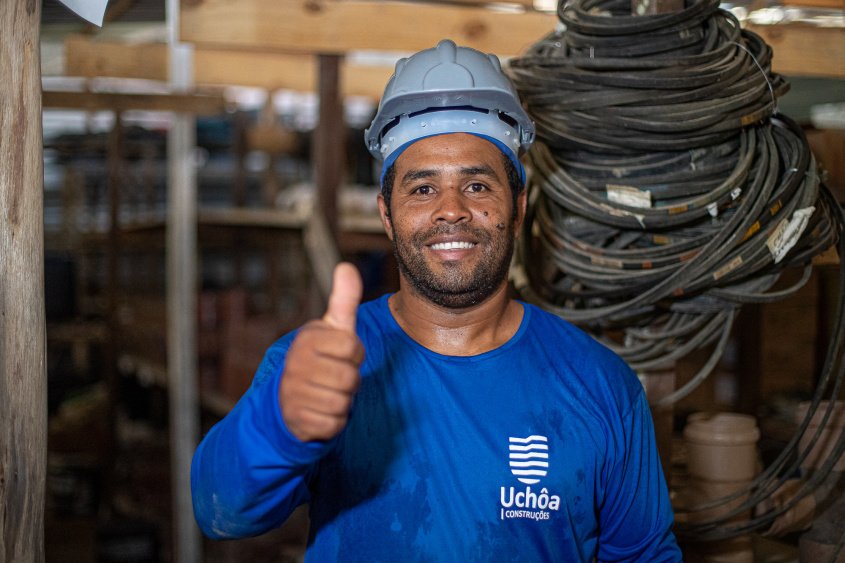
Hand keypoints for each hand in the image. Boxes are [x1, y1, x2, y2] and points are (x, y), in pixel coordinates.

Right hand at [279, 262, 364, 441]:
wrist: (287, 398)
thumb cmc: (318, 357)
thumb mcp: (331, 327)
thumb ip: (343, 299)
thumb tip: (346, 266)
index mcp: (307, 339)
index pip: (353, 348)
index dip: (354, 354)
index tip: (339, 354)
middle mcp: (295, 365)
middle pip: (350, 379)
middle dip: (349, 380)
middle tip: (334, 376)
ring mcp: (293, 394)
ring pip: (343, 403)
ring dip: (343, 401)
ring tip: (328, 392)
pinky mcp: (297, 421)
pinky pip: (334, 424)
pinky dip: (334, 421)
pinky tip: (321, 410)